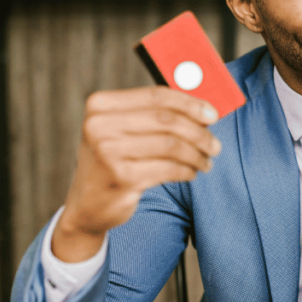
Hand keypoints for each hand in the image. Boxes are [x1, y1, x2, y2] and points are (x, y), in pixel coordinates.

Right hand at [52, 87, 220, 261]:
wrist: (87, 206)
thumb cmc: (114, 161)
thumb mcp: (121, 131)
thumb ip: (153, 114)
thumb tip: (203, 107)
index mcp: (100, 105)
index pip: (156, 95)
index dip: (190, 103)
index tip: (212, 114)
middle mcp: (99, 126)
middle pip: (166, 120)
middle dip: (198, 132)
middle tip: (215, 144)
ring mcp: (108, 152)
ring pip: (171, 145)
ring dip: (196, 154)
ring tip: (205, 161)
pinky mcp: (122, 178)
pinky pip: (169, 168)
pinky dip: (186, 170)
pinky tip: (191, 173)